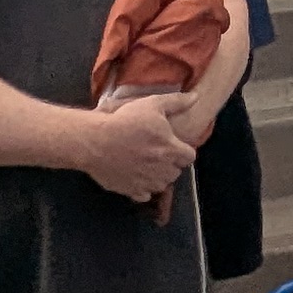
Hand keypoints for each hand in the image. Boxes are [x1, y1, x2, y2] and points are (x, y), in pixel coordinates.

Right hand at [80, 93, 199, 202]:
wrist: (96, 142)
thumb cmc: (126, 121)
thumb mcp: (152, 104)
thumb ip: (176, 102)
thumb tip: (196, 97)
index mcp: (170, 149)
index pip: (190, 157)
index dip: (184, 150)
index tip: (174, 145)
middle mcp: (162, 169)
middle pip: (176, 172)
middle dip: (171, 163)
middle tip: (159, 153)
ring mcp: (147, 182)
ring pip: (162, 184)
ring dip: (159, 177)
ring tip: (148, 164)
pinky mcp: (131, 191)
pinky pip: (145, 195)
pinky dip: (144, 188)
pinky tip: (136, 176)